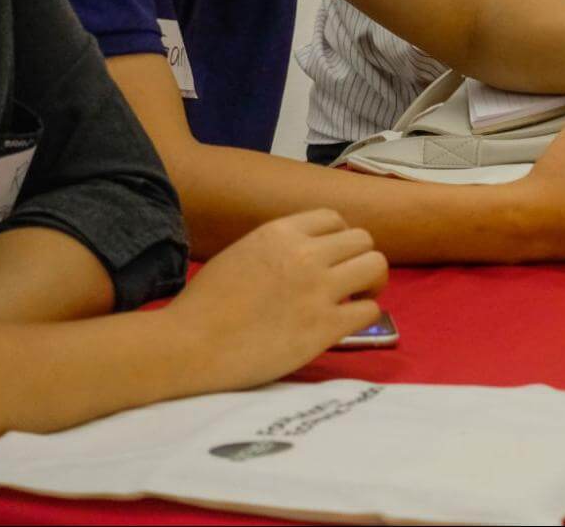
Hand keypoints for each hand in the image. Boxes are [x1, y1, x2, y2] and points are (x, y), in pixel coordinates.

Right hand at [167, 208, 388, 389]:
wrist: (188, 345)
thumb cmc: (204, 305)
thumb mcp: (241, 253)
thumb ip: (277, 247)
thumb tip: (306, 251)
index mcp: (280, 232)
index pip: (334, 218)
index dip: (338, 238)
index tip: (331, 258)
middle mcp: (305, 254)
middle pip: (363, 239)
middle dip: (359, 259)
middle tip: (349, 281)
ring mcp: (318, 290)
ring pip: (376, 266)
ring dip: (372, 282)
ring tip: (356, 298)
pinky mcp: (324, 327)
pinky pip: (370, 311)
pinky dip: (365, 316)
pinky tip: (346, 324)